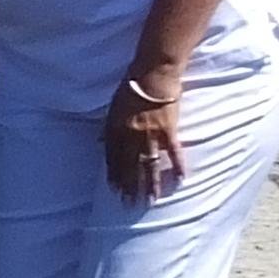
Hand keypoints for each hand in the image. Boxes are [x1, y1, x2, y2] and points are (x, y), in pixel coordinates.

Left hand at [107, 79, 184, 200]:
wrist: (153, 73)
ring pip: (149, 163)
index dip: (114, 175)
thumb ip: (107, 127)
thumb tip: (98, 141)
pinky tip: (180, 179)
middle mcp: (131, 135)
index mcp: (115, 129)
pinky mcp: (169, 129)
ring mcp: (150, 133)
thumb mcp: (112, 107)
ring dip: (150, 183)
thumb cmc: (131, 87)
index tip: (114, 191)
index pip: (112, 159)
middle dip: (129, 186)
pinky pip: (174, 151)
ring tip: (151, 200)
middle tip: (129, 205)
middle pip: (129, 166)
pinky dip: (178, 165)